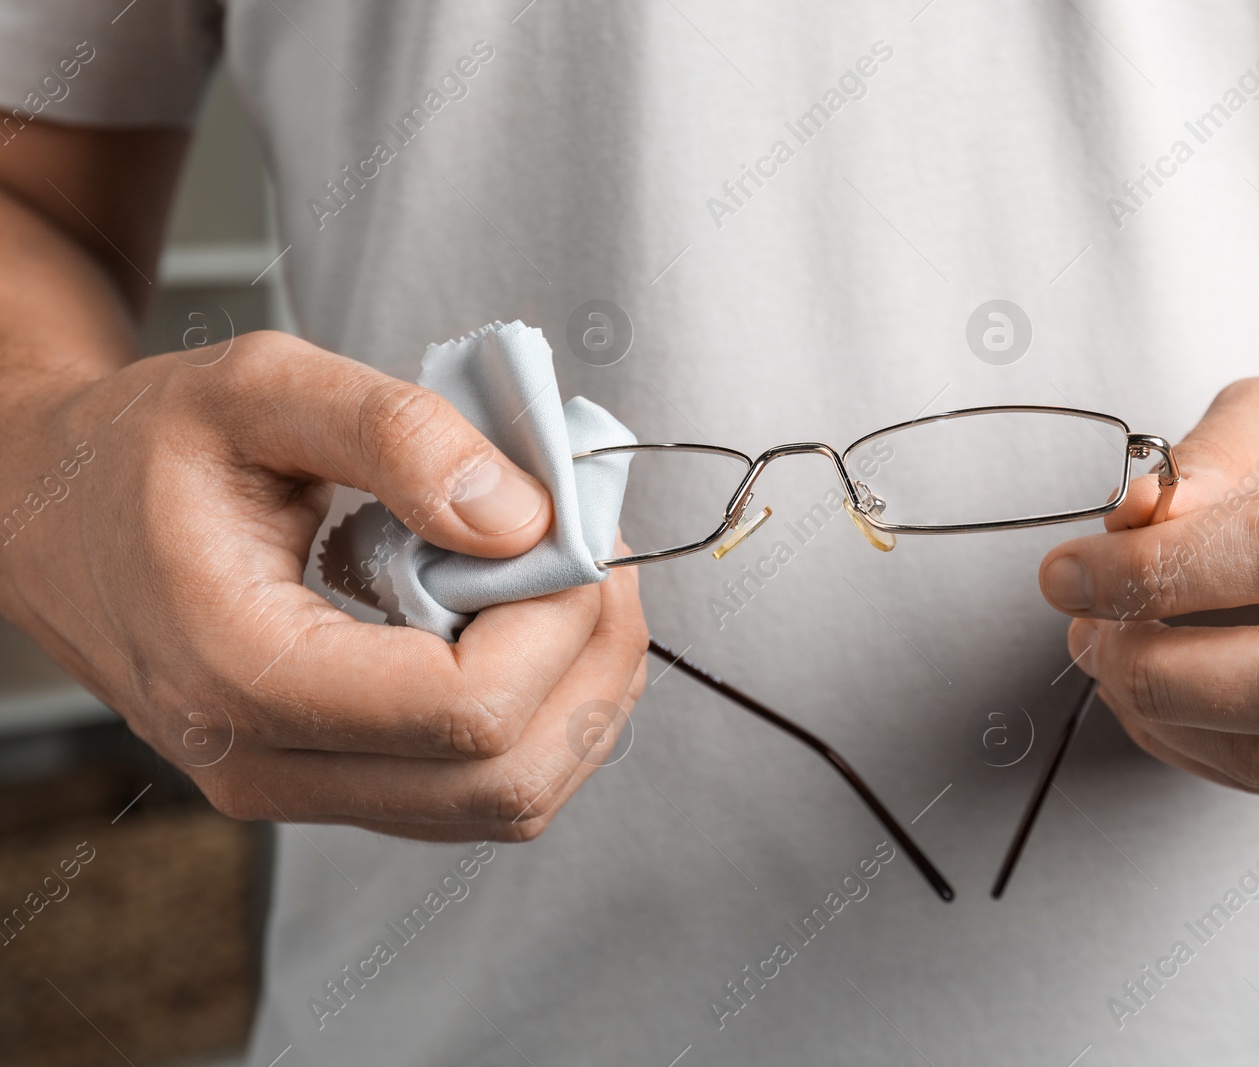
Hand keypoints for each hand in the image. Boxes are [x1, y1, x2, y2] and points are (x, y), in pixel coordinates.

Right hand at [0, 330, 647, 840]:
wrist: (51, 512)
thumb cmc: (143, 448)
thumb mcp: (261, 388)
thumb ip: (397, 435)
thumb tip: (524, 520)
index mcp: (240, 673)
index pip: (463, 710)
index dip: (558, 623)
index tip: (581, 532)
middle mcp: (266, 764)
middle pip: (504, 781)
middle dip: (591, 664)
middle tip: (603, 557)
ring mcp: (298, 789)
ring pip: (504, 803)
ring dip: (578, 697)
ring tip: (578, 586)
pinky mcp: (328, 782)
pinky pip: (475, 790)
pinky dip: (540, 715)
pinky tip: (535, 626)